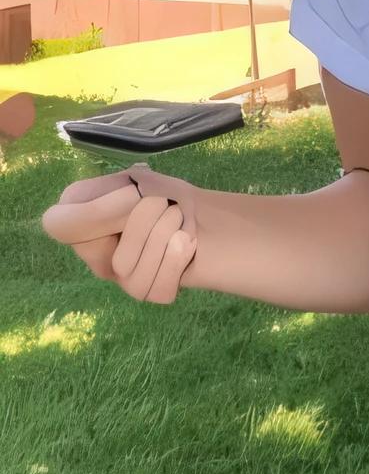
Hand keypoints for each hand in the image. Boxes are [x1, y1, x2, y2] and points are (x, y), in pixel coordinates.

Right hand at [41, 167, 197, 302]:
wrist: (204, 216)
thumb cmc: (166, 195)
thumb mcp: (137, 182)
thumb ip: (112, 195)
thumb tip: (103, 213)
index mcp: (79, 220)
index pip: (58, 225)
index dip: (97, 212)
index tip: (130, 195)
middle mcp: (93, 254)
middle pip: (104, 252)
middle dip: (145, 222)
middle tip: (163, 202)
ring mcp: (119, 277)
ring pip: (127, 272)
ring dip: (163, 236)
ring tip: (177, 216)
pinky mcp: (147, 291)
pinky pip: (154, 289)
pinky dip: (175, 260)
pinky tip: (184, 242)